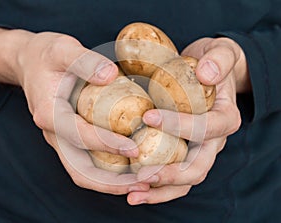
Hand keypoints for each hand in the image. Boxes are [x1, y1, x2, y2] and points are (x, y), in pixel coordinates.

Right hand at [13, 31, 148, 193]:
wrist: (29, 62)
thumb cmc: (46, 54)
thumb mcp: (63, 49)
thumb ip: (85, 61)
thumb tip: (111, 75)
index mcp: (50, 114)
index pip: (81, 136)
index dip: (108, 144)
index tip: (135, 148)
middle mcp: (53, 133)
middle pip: (80, 170)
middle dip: (111, 182)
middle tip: (142, 183)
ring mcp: (60, 138)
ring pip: (83, 172)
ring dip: (111, 183)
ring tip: (141, 184)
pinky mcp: (69, 137)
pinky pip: (87, 162)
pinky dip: (107, 171)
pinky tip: (129, 167)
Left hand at [127, 37, 248, 204]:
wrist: (210, 73)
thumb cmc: (214, 63)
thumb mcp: (222, 52)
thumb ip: (219, 59)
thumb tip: (206, 74)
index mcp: (226, 118)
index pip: (207, 128)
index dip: (180, 126)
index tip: (148, 117)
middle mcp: (214, 141)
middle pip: (198, 167)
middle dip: (170, 174)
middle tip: (141, 175)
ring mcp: (198, 150)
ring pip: (184, 180)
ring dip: (159, 190)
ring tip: (133, 194)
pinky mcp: (183, 152)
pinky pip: (172, 174)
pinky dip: (155, 185)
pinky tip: (134, 187)